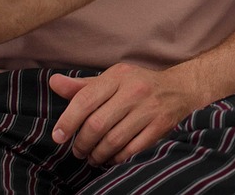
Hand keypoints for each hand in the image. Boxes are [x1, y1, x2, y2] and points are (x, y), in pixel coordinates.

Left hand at [49, 64, 197, 165]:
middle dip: (82, 143)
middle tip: (78, 151)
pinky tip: (111, 158)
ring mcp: (149, 109)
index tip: (58, 137)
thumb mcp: (112, 79)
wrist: (180, 88)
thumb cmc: (138, 84)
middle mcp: (134, 90)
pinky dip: (117, 158)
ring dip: (97, 154)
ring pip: (113, 140)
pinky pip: (131, 149)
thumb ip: (83, 86)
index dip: (68, 121)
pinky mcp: (160, 126)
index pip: (85, 100)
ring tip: (92, 157)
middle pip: (97, 124)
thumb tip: (53, 83)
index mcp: (118, 76)